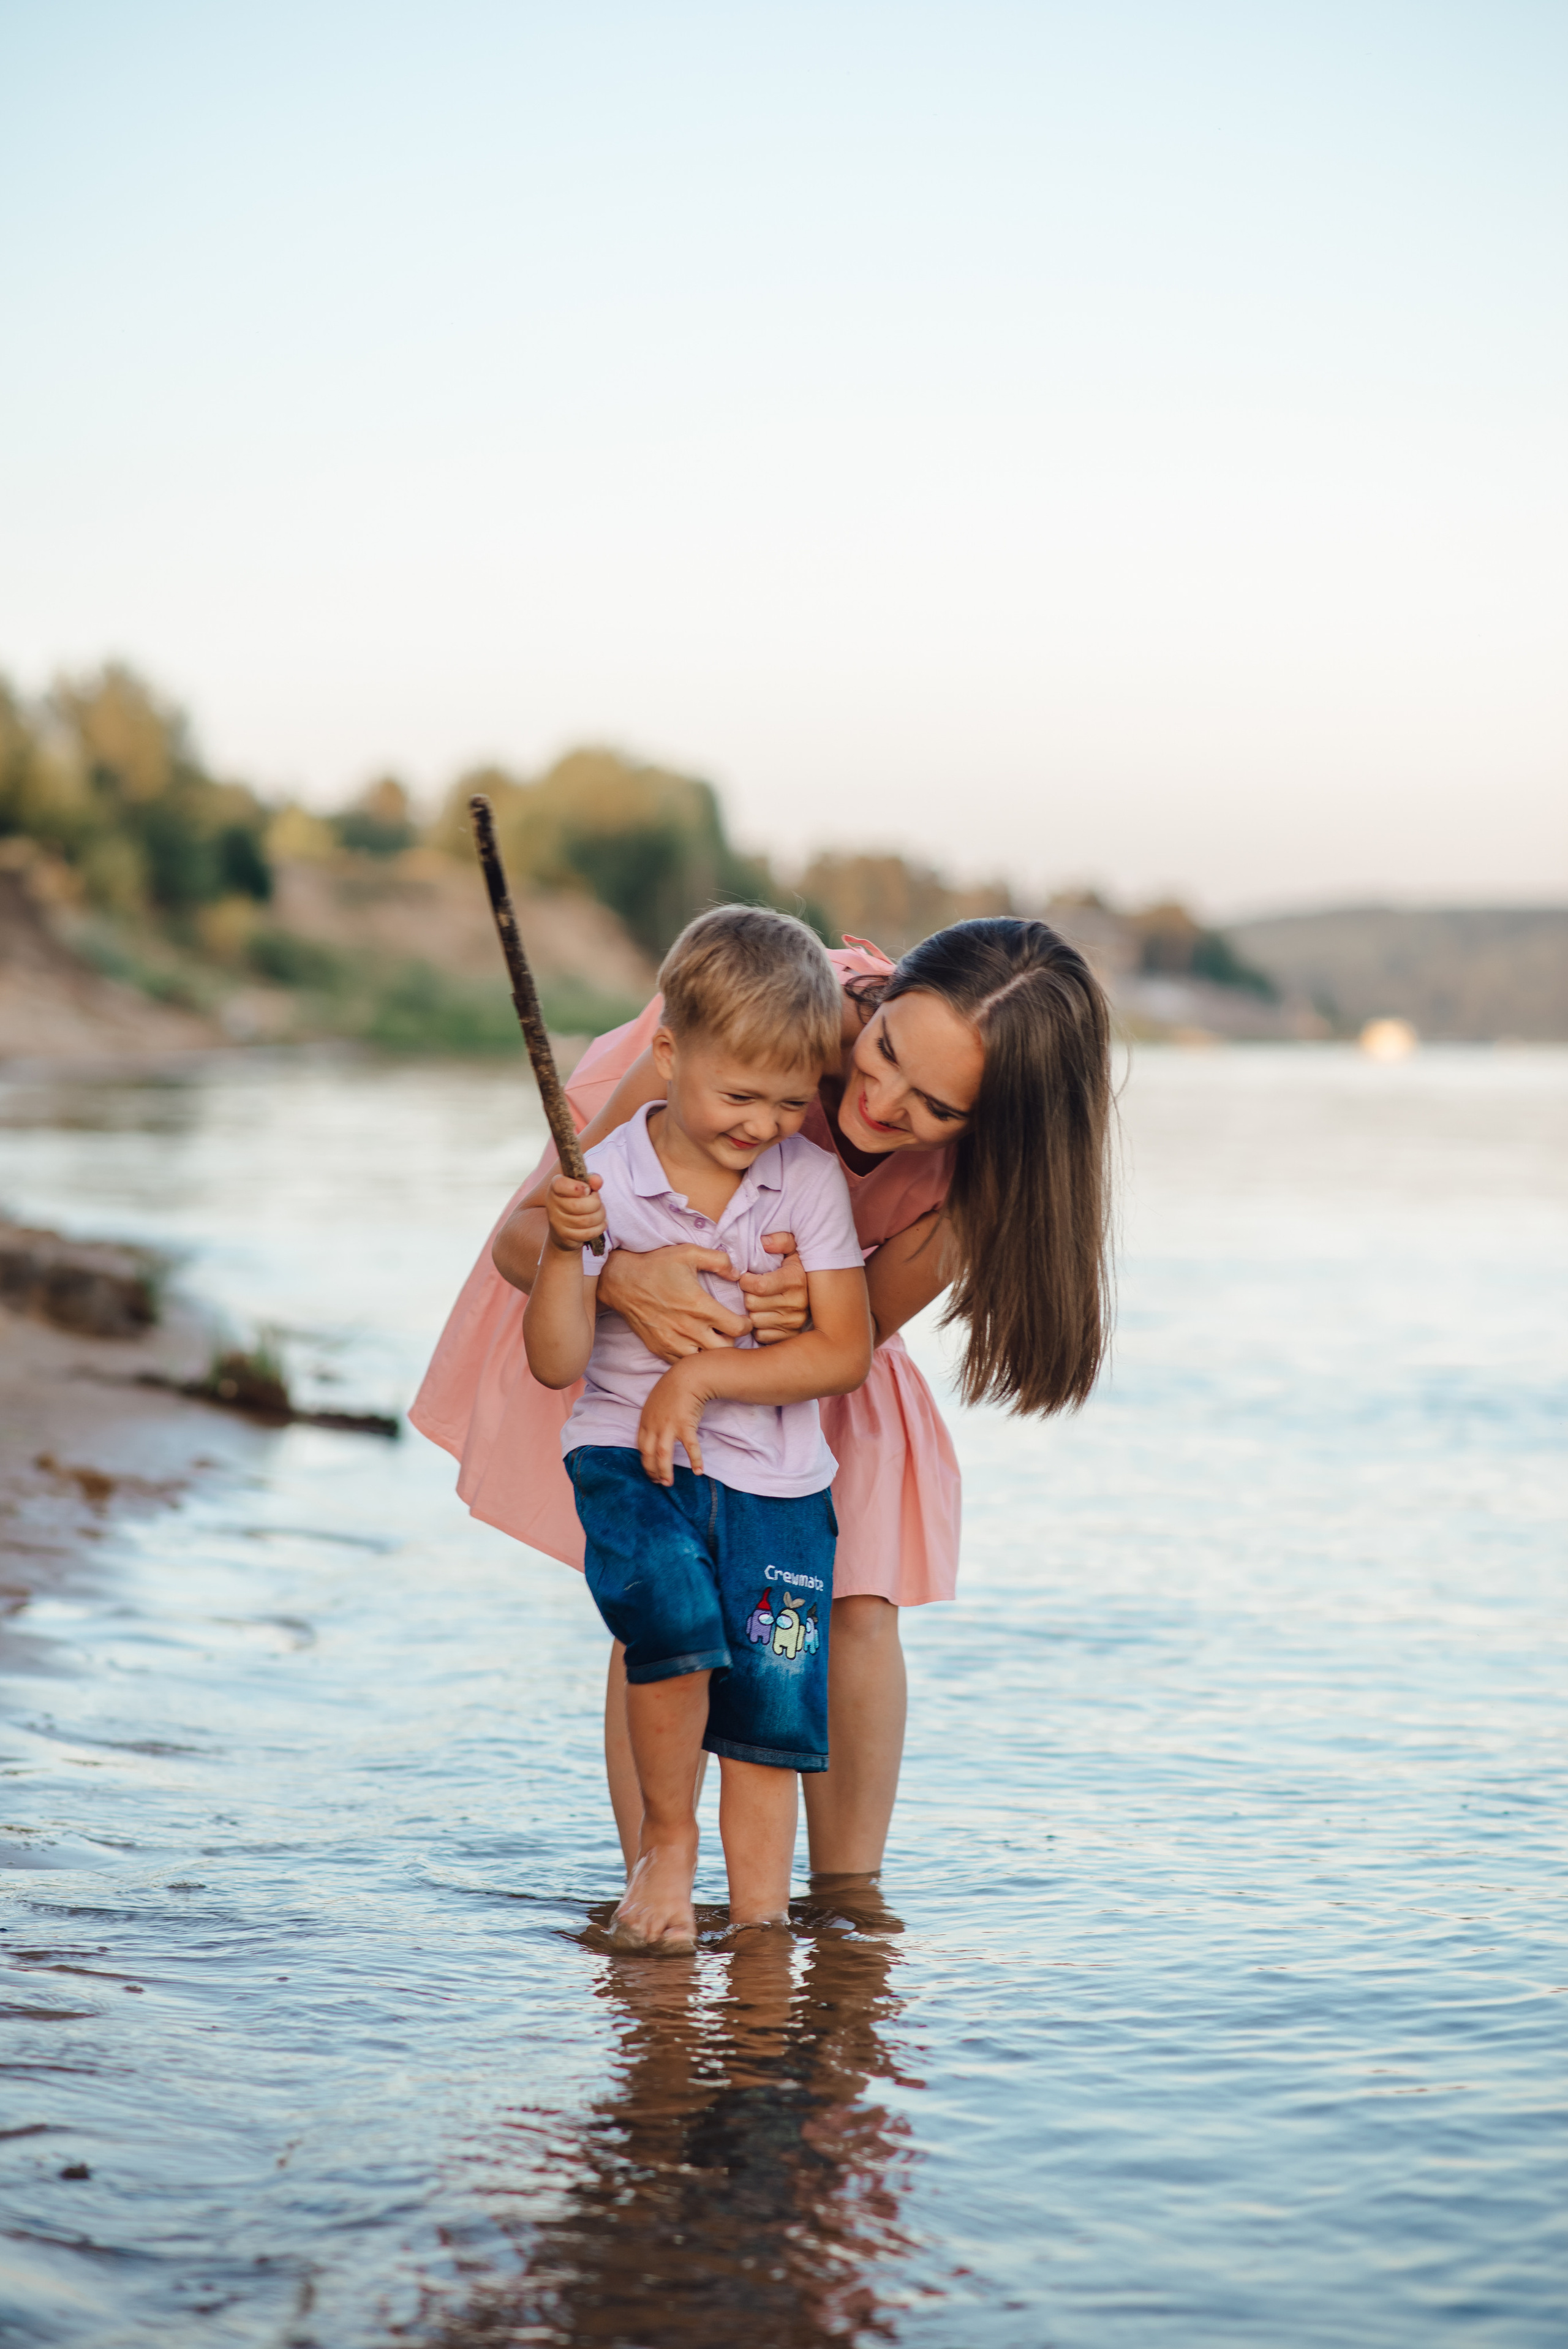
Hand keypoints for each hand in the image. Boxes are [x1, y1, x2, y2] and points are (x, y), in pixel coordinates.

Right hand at [543, 1171, 604, 1252]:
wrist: (564, 1229)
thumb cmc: (576, 1201)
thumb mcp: (583, 1187)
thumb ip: (591, 1181)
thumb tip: (597, 1180)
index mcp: (555, 1187)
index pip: (560, 1184)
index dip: (577, 1187)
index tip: (587, 1190)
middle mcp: (552, 1204)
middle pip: (578, 1206)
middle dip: (596, 1203)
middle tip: (598, 1202)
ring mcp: (557, 1222)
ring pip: (586, 1220)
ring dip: (600, 1216)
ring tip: (601, 1212)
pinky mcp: (565, 1236)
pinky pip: (587, 1233)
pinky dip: (599, 1228)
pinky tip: (600, 1223)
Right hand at [598, 1243, 751, 1361]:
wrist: (620, 1281)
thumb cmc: (655, 1265)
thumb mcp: (688, 1252)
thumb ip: (719, 1260)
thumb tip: (738, 1274)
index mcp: (700, 1306)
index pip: (738, 1328)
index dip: (747, 1325)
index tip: (744, 1319)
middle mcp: (688, 1328)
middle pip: (725, 1350)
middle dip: (732, 1341)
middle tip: (729, 1330)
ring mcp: (672, 1342)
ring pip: (704, 1361)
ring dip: (712, 1352)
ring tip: (712, 1338)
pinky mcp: (659, 1349)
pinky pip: (683, 1363)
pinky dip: (692, 1357)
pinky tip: (693, 1343)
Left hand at [637, 1358, 708, 1484]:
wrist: (689, 1376)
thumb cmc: (674, 1387)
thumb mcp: (655, 1401)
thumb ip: (652, 1417)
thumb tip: (655, 1431)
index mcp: (645, 1420)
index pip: (641, 1446)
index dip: (644, 1461)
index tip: (649, 1471)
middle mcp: (654, 1426)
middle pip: (649, 1454)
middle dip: (652, 1470)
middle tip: (658, 1482)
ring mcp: (669, 1426)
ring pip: (663, 1455)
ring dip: (665, 1471)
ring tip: (668, 1483)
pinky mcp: (685, 1426)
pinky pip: (690, 1447)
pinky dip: (695, 1460)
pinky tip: (699, 1471)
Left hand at [737, 1231, 810, 1345]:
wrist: (821, 1294)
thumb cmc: (798, 1269)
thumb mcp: (793, 1249)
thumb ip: (780, 1240)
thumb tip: (763, 1242)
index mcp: (796, 1280)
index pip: (759, 1285)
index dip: (745, 1281)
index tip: (746, 1277)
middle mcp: (797, 1303)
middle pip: (752, 1304)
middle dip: (747, 1295)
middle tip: (751, 1290)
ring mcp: (794, 1322)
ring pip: (754, 1320)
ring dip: (752, 1312)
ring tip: (758, 1303)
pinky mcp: (790, 1336)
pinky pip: (761, 1335)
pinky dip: (759, 1327)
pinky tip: (765, 1316)